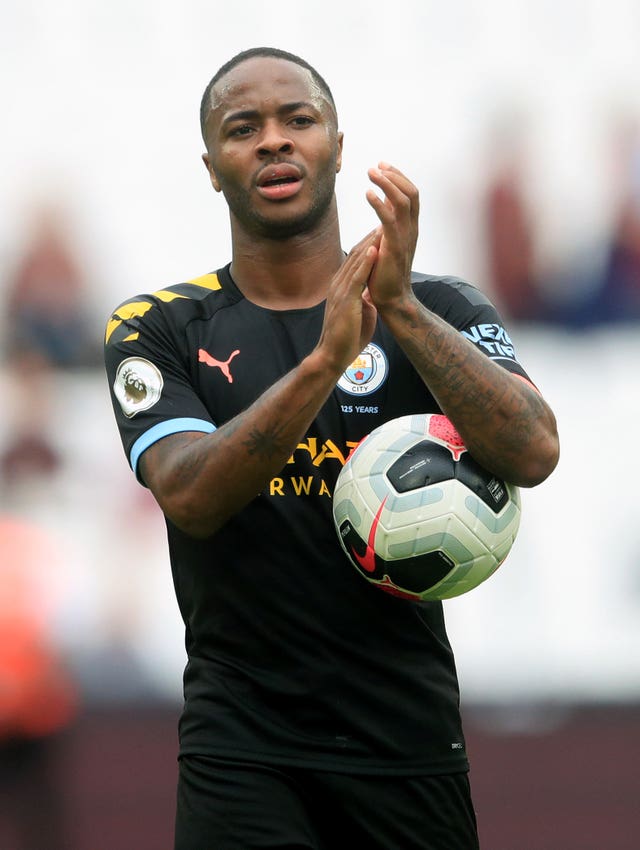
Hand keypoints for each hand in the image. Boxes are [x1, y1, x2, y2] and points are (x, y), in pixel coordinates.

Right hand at [315, 229, 378, 373]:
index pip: (355, 260)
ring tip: (382, 226)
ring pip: (356, 262)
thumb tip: (370, 295)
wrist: (333, 355)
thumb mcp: (357, 313)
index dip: (369, 244)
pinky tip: (375, 249)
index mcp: (341, 287)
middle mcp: (338, 284)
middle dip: (370, 237)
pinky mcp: (346, 301)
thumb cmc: (346, 338)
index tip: (381, 230)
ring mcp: (341, 291)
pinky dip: (366, 262)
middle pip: (355, 255)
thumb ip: (362, 300)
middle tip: (384, 219)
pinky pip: (357, 278)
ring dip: (370, 243)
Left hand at [365, 163, 418, 307]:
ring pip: (403, 201)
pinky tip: (368, 194)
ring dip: (387, 184)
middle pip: (411, 193)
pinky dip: (379, 204)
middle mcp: (411, 230)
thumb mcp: (387, 242)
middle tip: (376, 165)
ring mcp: (405, 238)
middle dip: (394, 175)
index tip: (382, 165)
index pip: (411, 195)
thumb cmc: (385, 273)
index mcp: (410, 228)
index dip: (398, 177)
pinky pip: (389, 220)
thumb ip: (387, 224)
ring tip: (371, 172)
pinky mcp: (394, 247)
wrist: (391, 299)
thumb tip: (381, 205)